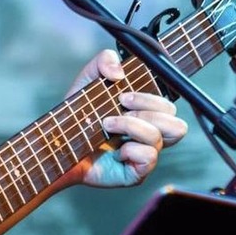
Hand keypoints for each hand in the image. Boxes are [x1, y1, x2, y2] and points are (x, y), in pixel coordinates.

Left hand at [66, 48, 187, 188]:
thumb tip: (119, 70)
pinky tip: (115, 150)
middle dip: (144, 111)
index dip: (151, 99)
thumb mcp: (88, 80)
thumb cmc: (78, 114)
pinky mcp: (136, 173)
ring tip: (107, 125)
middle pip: (176, 125)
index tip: (123, 96)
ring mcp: (144, 155)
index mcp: (146, 115)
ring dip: (132, 126)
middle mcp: (149, 136)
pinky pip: (149, 158)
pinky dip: (130, 149)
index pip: (169, 107)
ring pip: (161, 138)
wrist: (59, 143)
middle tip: (116, 109)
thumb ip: (104, 61)